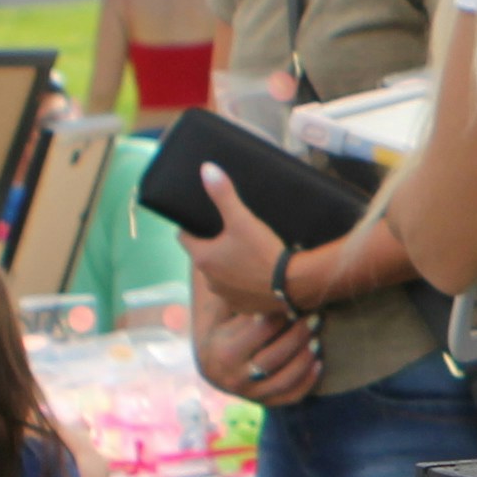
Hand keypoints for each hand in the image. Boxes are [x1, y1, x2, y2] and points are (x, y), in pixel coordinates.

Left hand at [184, 167, 289, 310]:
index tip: (203, 222)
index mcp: (203, 258)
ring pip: (219, 276)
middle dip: (212, 248)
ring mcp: (225, 296)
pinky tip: (257, 275)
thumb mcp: (243, 219)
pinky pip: (236, 292)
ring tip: (245, 255)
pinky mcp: (242, 307)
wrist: (293, 284)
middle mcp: (208, 280)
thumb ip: (223, 194)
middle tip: (230, 236)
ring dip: (227, 268)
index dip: (191, 228)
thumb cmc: (263, 251)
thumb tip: (206, 169)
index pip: (183, 239)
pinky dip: (242, 284)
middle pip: (203, 257)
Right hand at [196, 294, 321, 408]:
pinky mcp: (263, 403)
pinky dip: (307, 381)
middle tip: (315, 317)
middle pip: (273, 357)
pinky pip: (289, 397)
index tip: (296, 300)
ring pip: (284, 379)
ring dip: (304, 358)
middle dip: (297, 335)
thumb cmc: (225, 324)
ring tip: (317, 339)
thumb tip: (264, 265)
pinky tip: (319, 362)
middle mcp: (232, 378)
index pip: (259, 332)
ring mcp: (248, 394)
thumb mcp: (224, 309)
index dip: (280, 314)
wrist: (211, 361)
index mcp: (221, 352)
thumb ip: (241, 294)